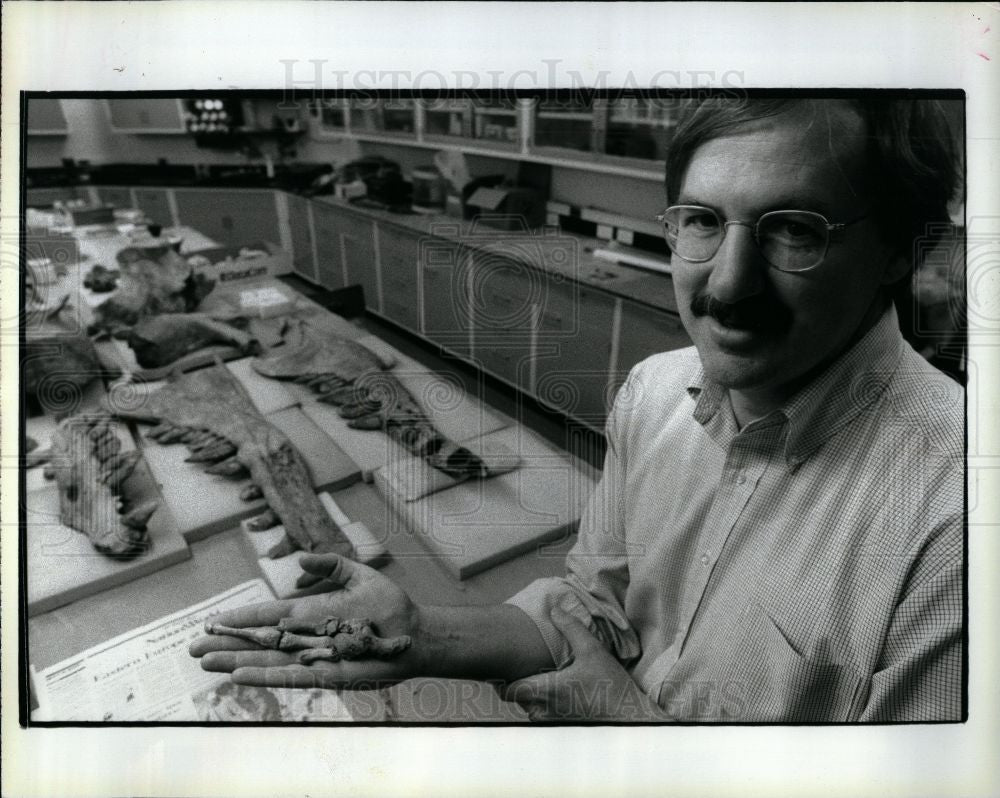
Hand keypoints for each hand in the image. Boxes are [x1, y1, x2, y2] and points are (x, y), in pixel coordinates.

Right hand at [189, 553, 421, 689]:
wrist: (414, 631)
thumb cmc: (388, 605)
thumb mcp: (358, 575)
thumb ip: (330, 566)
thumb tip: (301, 560)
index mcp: (309, 612)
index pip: (267, 616)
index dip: (240, 618)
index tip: (212, 621)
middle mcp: (306, 636)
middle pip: (258, 641)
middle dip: (227, 644)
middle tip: (194, 649)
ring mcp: (314, 656)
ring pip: (267, 661)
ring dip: (237, 662)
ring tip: (207, 664)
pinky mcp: (327, 673)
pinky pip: (291, 677)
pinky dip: (266, 676)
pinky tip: (241, 675)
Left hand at [503, 608, 666, 721]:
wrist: (629, 717)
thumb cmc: (611, 686)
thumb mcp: (592, 650)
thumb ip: (571, 628)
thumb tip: (555, 610)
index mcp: (547, 691)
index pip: (508, 691)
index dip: (502, 678)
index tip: (507, 664)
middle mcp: (545, 711)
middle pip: (516, 699)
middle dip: (517, 682)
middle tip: (522, 664)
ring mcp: (553, 722)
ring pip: (528, 708)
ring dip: (530, 694)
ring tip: (539, 674)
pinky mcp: (562, 727)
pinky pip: (542, 715)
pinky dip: (542, 703)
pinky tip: (555, 688)